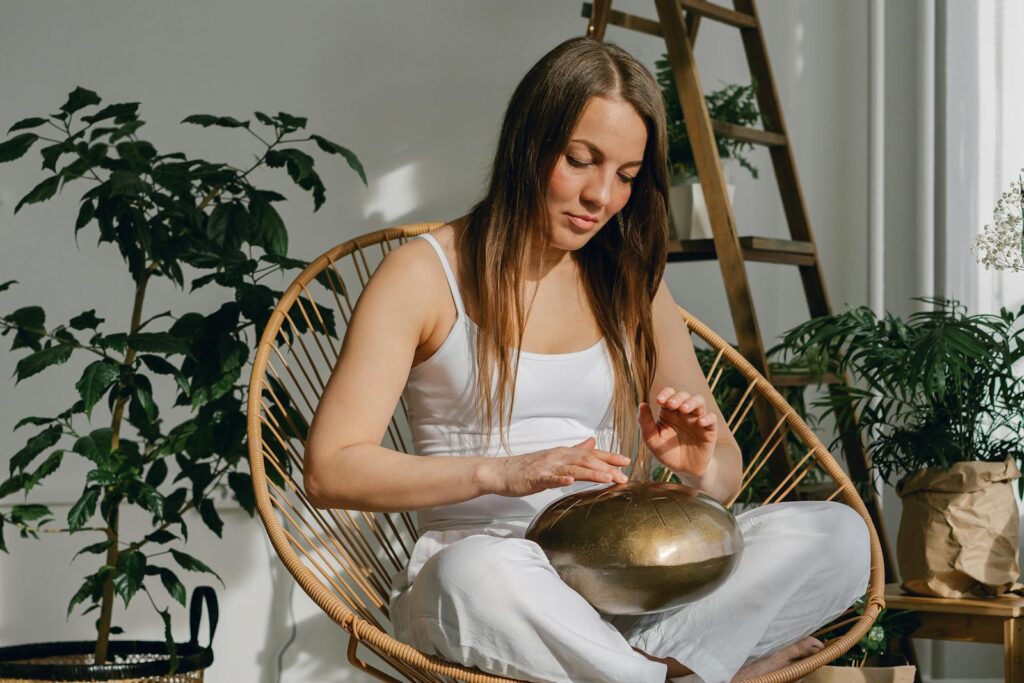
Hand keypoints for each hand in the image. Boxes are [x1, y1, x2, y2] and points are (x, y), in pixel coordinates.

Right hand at [479, 437, 630, 497]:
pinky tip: (570, 482)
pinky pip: (549, 478)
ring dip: (592, 473)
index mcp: (563, 453)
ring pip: (573, 468)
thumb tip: (592, 442)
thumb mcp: (555, 456)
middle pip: (586, 460)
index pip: (591, 454)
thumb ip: (575, 450)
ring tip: (608, 478)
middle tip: (624, 475)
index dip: (609, 457)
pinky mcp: (535, 477)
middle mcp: (558, 457)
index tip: (626, 461)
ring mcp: (546, 467)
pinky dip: (560, 479)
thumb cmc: (527, 467)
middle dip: (607, 467)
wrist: (501, 472)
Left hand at [638, 387, 717, 479]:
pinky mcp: (709, 430)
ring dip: (692, 402)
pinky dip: (707, 418)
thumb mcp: (652, 440)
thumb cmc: (666, 452)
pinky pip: (712, 419)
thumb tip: (642, 404)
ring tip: (684, 409)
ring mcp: (697, 419)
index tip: (659, 400)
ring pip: (699, 401)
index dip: (666, 393)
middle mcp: (684, 413)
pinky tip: (700, 422)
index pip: (669, 395)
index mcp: (669, 412)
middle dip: (677, 397)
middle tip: (671, 405)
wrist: (684, 470)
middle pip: (684, 395)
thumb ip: (645, 423)